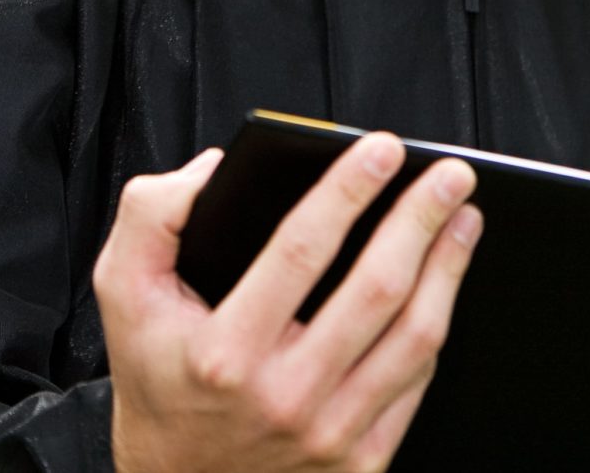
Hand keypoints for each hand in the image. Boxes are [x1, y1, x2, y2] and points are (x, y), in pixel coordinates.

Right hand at [96, 133, 484, 472]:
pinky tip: (445, 284)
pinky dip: (438, 324)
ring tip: (464, 218)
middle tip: (450, 174)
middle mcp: (283, 397)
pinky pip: (416, 383)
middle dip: (421, 219)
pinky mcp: (361, 461)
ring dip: (448, 267)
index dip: (348, 190)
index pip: (300, 250)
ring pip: (414, 337)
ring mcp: (329, 434)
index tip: (382, 148)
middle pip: (376, 290)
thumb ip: (151, 218)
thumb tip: (213, 170)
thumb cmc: (160, 385)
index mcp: (226, 352)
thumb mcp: (124, 295)